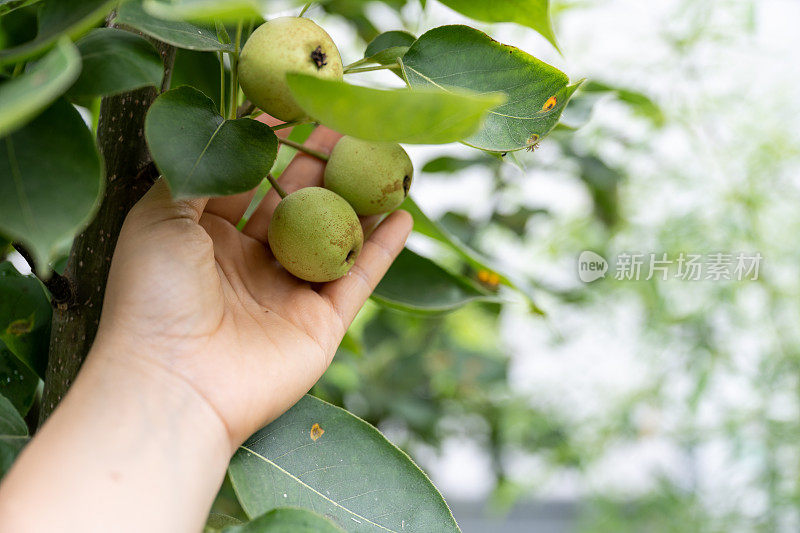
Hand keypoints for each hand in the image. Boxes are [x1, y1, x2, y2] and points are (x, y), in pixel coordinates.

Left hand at [94, 122, 412, 447]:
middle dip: (324, 165)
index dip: (275, 145)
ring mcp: (287, 296)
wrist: (174, 385)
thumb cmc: (154, 296)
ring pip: (333, 238)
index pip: (250, 181)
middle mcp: (250, 265)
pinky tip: (404, 215)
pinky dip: (382, 249)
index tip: (299, 106)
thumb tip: (230, 132)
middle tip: (353, 125)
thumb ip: (199, 174)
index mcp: (207, 239)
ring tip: (387, 161)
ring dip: (361, 201)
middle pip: (298, 204)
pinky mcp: (320, 326)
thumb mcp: (159, 218)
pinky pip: (358, 279)